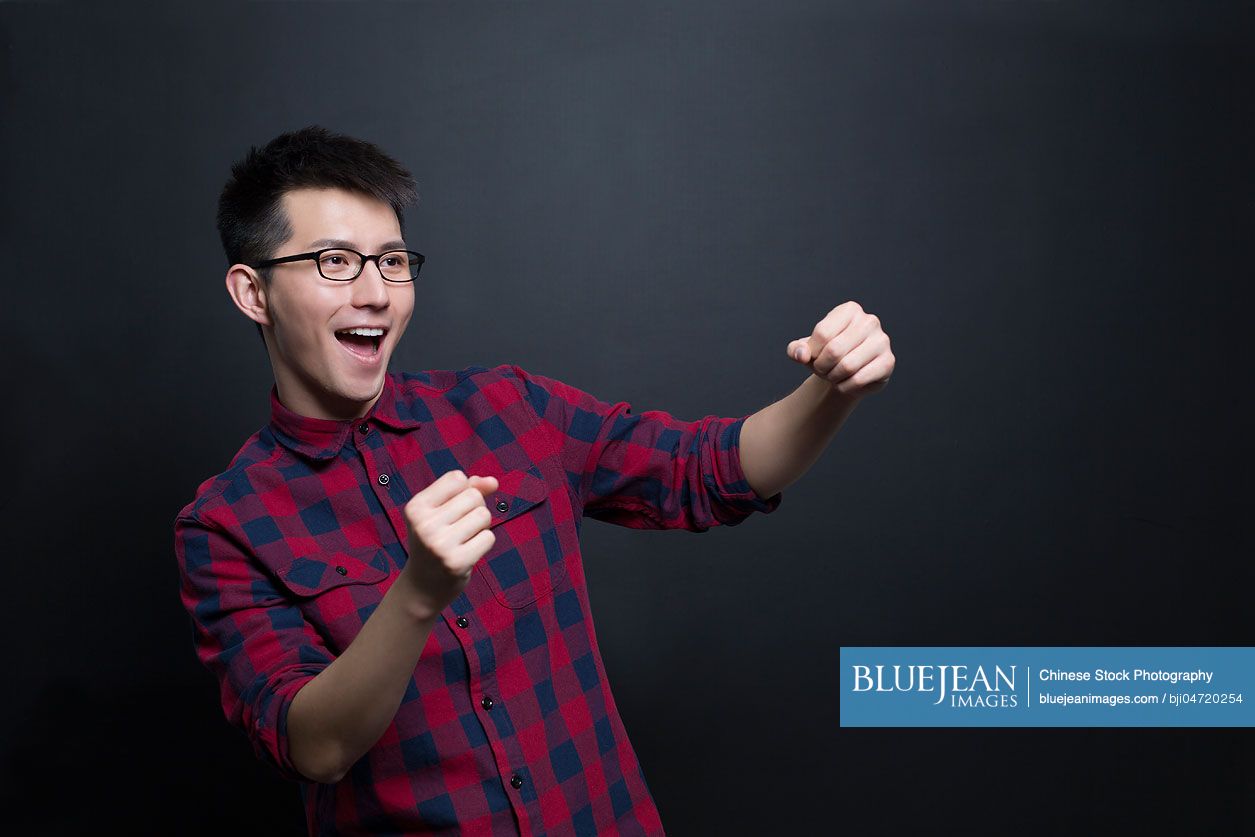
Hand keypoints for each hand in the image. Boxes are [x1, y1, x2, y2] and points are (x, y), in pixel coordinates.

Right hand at [400, 469, 498, 617]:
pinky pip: (489, 537)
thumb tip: (494, 482)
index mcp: (416, 507)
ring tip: (463, 539)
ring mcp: (439, 544)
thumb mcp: (443, 510)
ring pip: (484, 515)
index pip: (457, 478)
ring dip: (481, 526)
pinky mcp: (456, 562)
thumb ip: (469, 489)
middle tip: (458, 529)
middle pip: (474, 496)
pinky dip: (484, 543)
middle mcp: (424, 524)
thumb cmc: (436, 540)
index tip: (450, 510)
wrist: (423, 586)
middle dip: (475, 509)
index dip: (463, 491)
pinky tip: (468, 552)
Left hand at [786, 300, 893, 397]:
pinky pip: (860, 379)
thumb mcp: (805, 350)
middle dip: (822, 367)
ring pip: (847, 366)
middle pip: (834, 350)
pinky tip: (845, 384)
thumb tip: (801, 354)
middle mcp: (869, 321)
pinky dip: (845, 387)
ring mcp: (882, 341)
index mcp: (849, 310)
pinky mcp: (888, 362)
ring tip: (834, 376)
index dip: (812, 352)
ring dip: (833, 377)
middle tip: (822, 370)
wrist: (846, 374)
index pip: (822, 333)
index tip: (813, 357)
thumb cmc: (826, 356)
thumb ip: (796, 349)